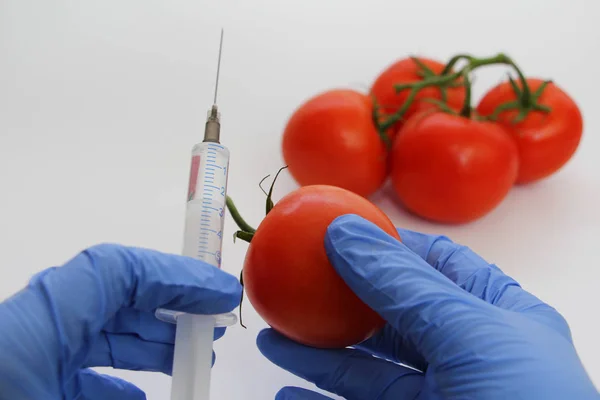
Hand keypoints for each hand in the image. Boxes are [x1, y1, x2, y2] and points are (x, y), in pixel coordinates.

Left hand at [0, 243, 241, 399]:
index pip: (115, 270)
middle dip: (169, 307)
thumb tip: (153, 394)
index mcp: (32, 326)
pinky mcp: (21, 380)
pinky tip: (137, 397)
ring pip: (96, 332)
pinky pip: (76, 370)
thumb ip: (114, 397)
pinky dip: (114, 378)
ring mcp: (23, 357)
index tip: (217, 294)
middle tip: (212, 324)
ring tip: (189, 359)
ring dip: (147, 342)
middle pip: (112, 297)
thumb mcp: (59, 399)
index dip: (174, 274)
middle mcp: (28, 331)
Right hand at [257, 215, 598, 398]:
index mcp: (497, 319)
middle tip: (295, 282)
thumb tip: (347, 233)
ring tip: (274, 335)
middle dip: (340, 299)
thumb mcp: (471, 336)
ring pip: (366, 369)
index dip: (388, 247)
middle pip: (391, 315)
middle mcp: (465, 357)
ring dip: (317, 353)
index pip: (437, 266)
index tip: (338, 234)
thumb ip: (405, 286)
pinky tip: (288, 390)